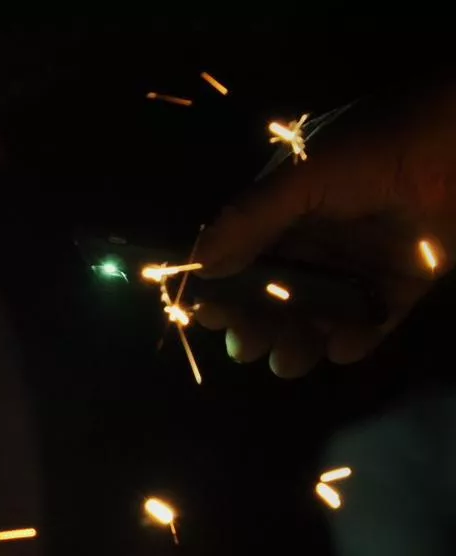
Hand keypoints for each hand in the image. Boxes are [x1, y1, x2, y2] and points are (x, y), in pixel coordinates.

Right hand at [195, 84, 454, 376]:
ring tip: (289, 360)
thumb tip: (201, 265)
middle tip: (247, 347)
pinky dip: (355, 338)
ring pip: (317, 314)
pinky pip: (372, 319)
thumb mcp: (304, 173)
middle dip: (255, 324)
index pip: (242, 256)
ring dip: (297, 340)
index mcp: (287, 206)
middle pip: (274, 294)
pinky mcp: (403, 281)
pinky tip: (342, 347)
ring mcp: (360, 261)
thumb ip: (251, 219)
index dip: (223, 288)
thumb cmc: (379, 146)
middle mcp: (320, 237)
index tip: (208, 316)